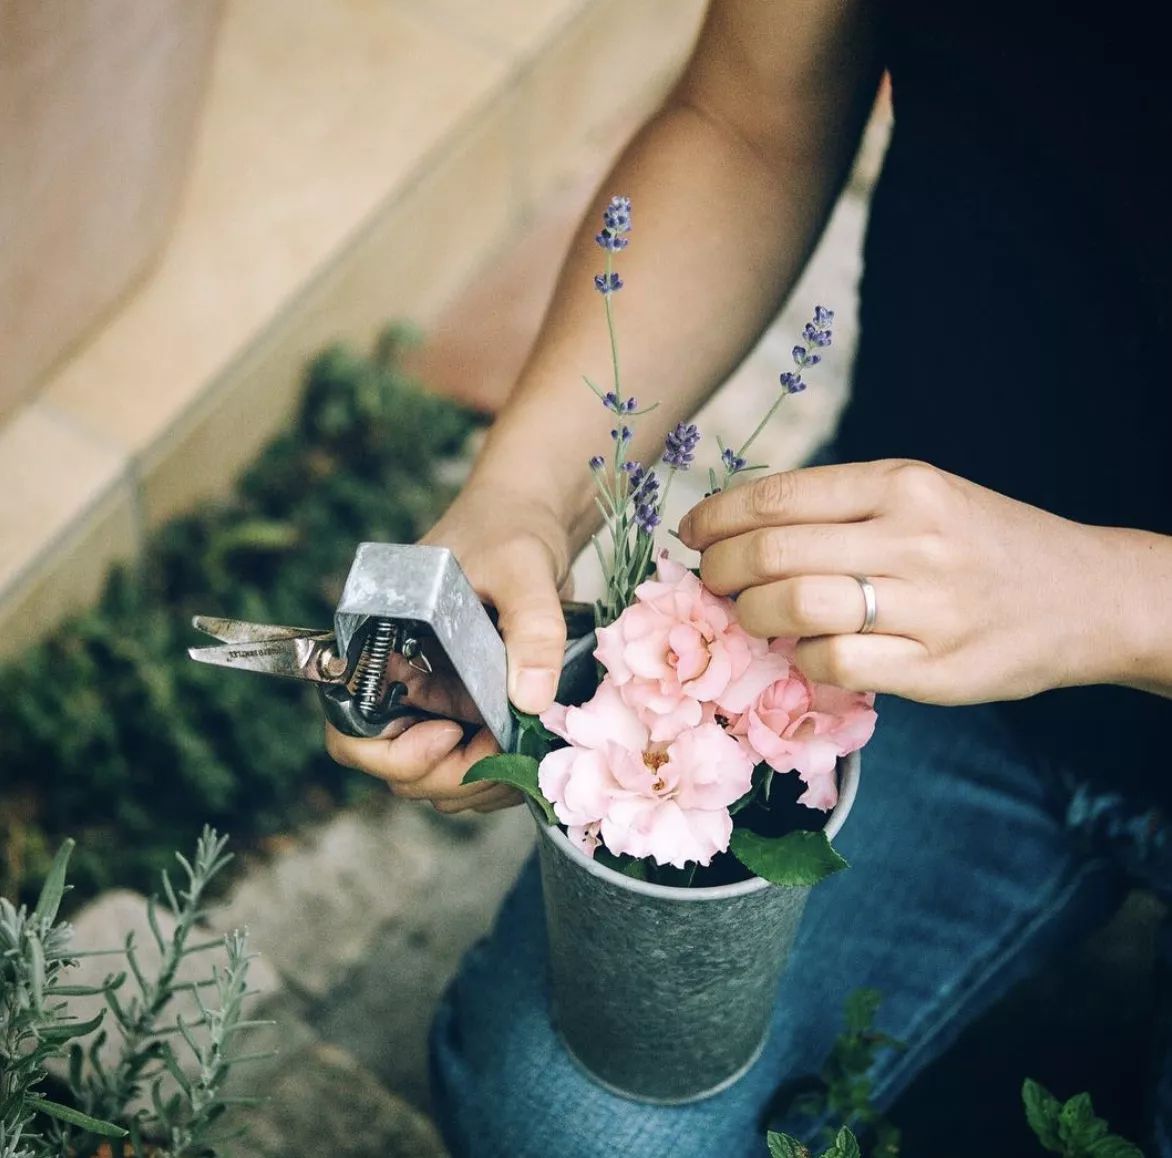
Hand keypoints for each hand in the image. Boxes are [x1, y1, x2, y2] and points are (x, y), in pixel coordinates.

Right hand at [326, 486, 573, 811]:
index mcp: (383, 648)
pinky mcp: (473, 708)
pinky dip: (502, 773)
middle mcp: (402, 682)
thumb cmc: (510, 529)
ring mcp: (437, 700)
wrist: (534, 518)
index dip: (392, 754)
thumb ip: (531, 627)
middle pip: (397, 770)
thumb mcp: (522, 567)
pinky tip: (534, 753)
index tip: (449, 734)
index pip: (351, 731)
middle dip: (452, 778)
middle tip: (505, 753)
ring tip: (525, 749)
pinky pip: (474, 765)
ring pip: (438, 778)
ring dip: (481, 783)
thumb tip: (531, 699)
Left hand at [678, 459, 1119, 704]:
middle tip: (708, 581)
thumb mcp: (922, 497)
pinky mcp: (936, 667)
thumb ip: (840, 508)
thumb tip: (737, 530)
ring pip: (792, 607)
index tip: (690, 534)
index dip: (716, 518)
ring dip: (749, 615)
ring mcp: (927, 604)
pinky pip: (832, 663)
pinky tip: (805, 651)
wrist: (1084, 595)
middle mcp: (913, 536)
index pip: (777, 496)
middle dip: (717, 571)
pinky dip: (800, 659)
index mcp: (902, 483)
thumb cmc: (982, 543)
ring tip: (749, 615)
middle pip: (771, 553)